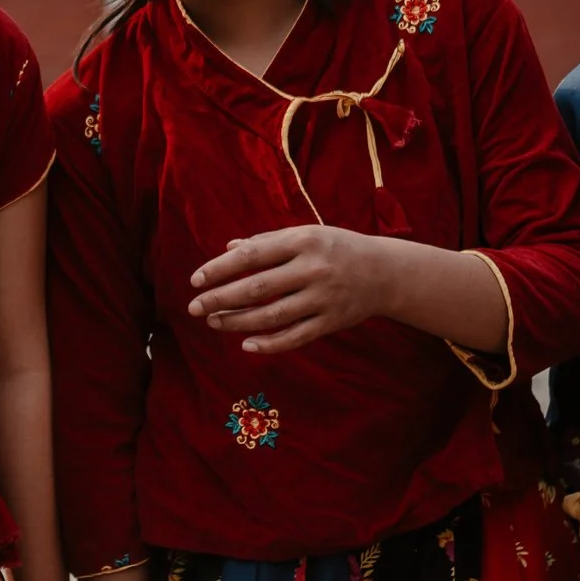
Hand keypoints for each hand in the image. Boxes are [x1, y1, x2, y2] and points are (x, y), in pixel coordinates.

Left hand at [190, 226, 393, 354]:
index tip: (195, 281)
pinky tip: (246, 345)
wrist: (384, 272)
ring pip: (272, 316)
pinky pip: (296, 337)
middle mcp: (312, 269)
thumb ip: (267, 241)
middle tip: (194, 308)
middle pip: (257, 288)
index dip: (220, 269)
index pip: (251, 255)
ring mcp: (323, 298)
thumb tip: (227, 249)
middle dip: (221, 299)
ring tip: (214, 322)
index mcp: (302, 241)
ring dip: (238, 322)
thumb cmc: (335, 248)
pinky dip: (270, 344)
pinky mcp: (332, 322)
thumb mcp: (304, 235)